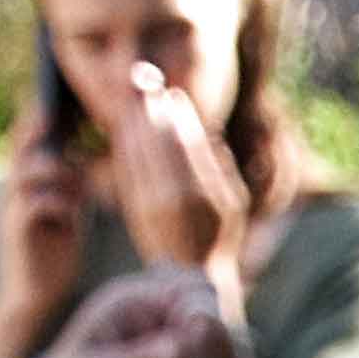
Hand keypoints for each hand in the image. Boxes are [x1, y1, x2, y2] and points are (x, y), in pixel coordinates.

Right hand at [0, 108, 93, 357]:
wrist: (34, 294)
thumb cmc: (55, 247)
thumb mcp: (66, 207)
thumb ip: (71, 180)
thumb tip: (92, 155)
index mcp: (23, 180)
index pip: (27, 138)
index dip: (41, 116)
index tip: (64, 96)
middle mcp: (12, 189)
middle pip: (20, 145)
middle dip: (39, 126)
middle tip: (61, 112)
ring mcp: (11, 209)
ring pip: (28, 172)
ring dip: (58, 171)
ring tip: (79, 181)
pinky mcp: (17, 232)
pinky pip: (35, 205)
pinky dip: (58, 203)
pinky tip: (74, 211)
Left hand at [112, 63, 255, 291]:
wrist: (187, 279)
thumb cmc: (218, 241)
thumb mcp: (232, 207)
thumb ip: (221, 170)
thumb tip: (210, 135)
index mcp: (201, 194)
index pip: (184, 143)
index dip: (177, 115)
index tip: (172, 92)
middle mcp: (172, 196)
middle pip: (156, 141)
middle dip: (150, 108)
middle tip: (143, 78)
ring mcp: (149, 202)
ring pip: (137, 152)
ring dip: (134, 121)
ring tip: (135, 97)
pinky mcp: (133, 206)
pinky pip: (126, 167)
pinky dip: (125, 144)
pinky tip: (126, 127)